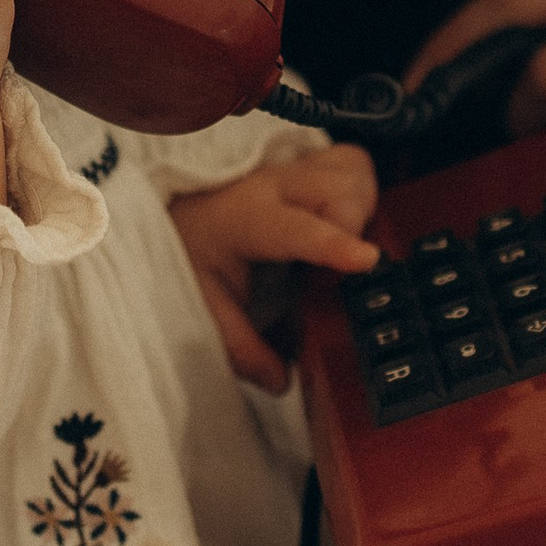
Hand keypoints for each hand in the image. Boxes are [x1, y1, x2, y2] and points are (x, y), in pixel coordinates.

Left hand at [172, 145, 380, 390]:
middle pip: (339, 186)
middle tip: (342, 266)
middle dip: (355, 225)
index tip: (367, 260)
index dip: (335, 244)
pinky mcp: (309, 164)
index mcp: (245, 219)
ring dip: (359, 206)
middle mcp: (273, 185)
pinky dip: (357, 192)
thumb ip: (240, 346)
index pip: (296, 228)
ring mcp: (293, 169)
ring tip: (343, 241)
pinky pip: (351, 165)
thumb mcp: (203, 303)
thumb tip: (279, 381)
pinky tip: (340, 221)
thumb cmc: (190, 250)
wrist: (178, 208)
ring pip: (352, 170)